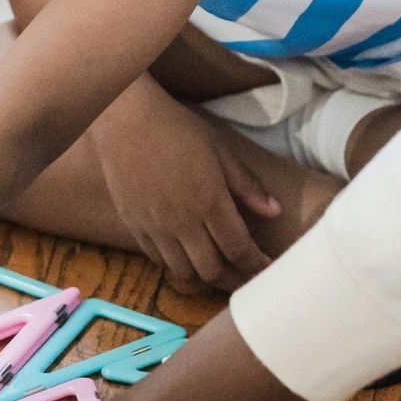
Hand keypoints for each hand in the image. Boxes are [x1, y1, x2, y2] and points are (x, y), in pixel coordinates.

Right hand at [93, 81, 279, 291]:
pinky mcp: (134, 226)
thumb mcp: (219, 150)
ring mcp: (155, 227)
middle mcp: (183, 221)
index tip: (267, 270)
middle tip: (246, 278)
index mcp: (209, 201)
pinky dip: (176, 265)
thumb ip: (247, 184)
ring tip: (217, 271)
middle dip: (234, 279)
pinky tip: (186, 256)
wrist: (125, 120)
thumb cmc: (177, 128)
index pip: (238, 249)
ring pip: (184, 272)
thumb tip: (275, 211)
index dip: (255, 266)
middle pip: (212, 270)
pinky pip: (157, 260)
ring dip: (204, 277)